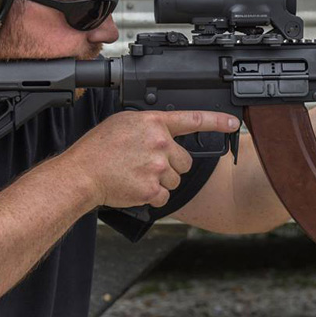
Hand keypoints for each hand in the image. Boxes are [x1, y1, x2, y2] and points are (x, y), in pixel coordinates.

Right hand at [61, 110, 238, 207]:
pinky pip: (165, 196)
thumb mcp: (124, 124)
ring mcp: (158, 167)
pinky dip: (153, 196)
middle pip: (185, 160)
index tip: (234, 123)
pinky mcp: (153, 189)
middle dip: (171, 165)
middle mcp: (160, 143)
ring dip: (162, 181)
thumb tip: (164, 133)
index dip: (218, 121)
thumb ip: (150, 127)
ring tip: (137, 175)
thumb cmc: (97, 149)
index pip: (193, 119)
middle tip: (147, 165)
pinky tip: (136, 187)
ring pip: (176, 179)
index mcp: (154, 123)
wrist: (81, 174)